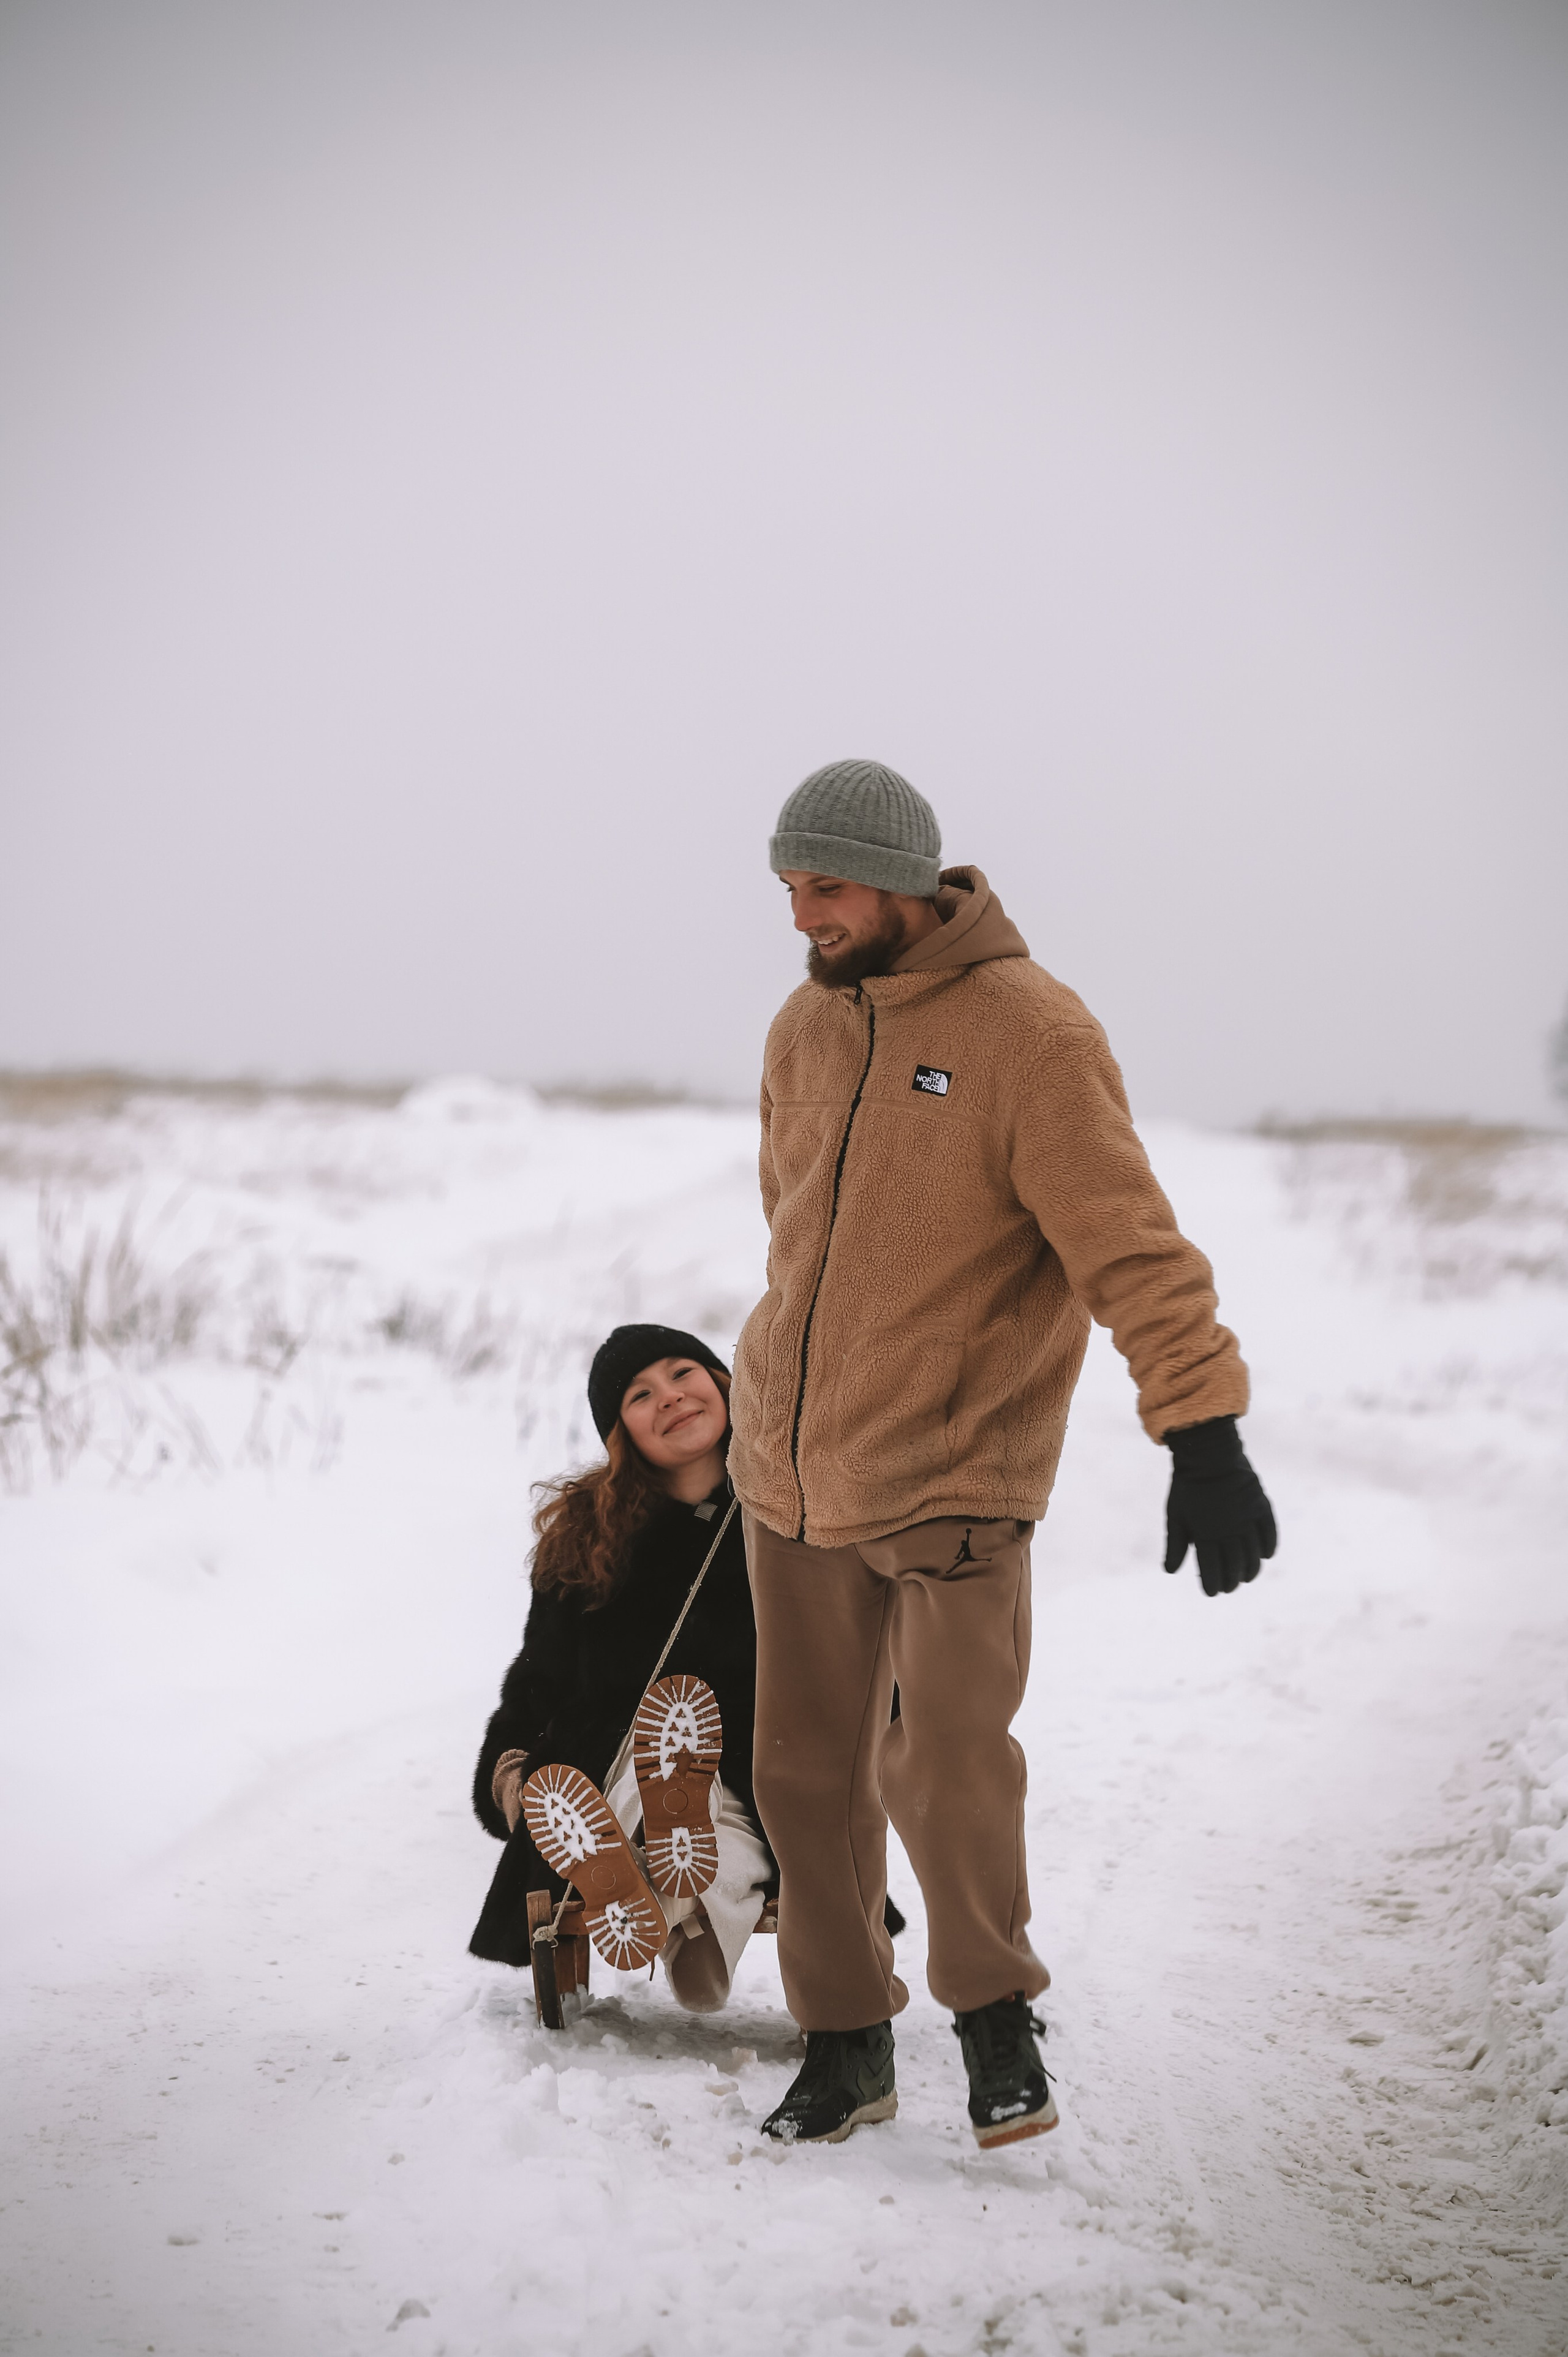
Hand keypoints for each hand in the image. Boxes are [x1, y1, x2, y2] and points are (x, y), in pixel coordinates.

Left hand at [1163, 1416, 1276, 1596]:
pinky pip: (1269, 1533)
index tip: (1211, 1592)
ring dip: (1251, 1570)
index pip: (1211, 1570)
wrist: (1208, 1452)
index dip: (1212, 1585)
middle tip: (1229, 1588)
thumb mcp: (1175, 1515)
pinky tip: (1265, 1555)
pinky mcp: (1260, 1506)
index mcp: (1205, 1534)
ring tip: (1246, 1577)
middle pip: (1234, 1566)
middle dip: (1231, 1581)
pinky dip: (1268, 1546)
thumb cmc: (1187, 1485)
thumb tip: (1170, 1571)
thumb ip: (1174, 1544)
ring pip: (1253, 1554)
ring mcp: (1247, 1519)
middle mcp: (1229, 1530)